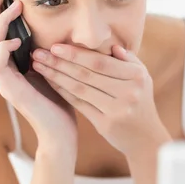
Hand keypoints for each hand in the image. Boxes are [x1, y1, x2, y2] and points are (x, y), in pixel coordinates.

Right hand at [0, 0, 77, 152]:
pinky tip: (16, 38)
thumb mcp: (59, 67)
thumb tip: (62, 25)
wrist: (62, 132)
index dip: (0, 7)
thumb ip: (52, 49)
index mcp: (15, 61)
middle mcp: (5, 68)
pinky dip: (4, 49)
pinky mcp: (9, 89)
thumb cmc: (63, 101)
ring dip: (0, 22)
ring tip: (14, 6)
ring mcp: (4, 78)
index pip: (2, 28)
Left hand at [31, 42, 167, 155]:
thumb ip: (128, 60)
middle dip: (60, 62)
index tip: (55, 46)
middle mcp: (128, 92)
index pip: (101, 62)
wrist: (146, 138)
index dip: (76, 54)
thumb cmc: (141, 102)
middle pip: (87, 74)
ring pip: (80, 89)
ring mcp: (117, 110)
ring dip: (56, 76)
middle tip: (38, 53)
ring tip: (39, 66)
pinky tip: (50, 82)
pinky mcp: (106, 124)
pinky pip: (80, 104)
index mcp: (136, 76)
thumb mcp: (142, 78)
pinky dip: (63, 92)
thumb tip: (111, 46)